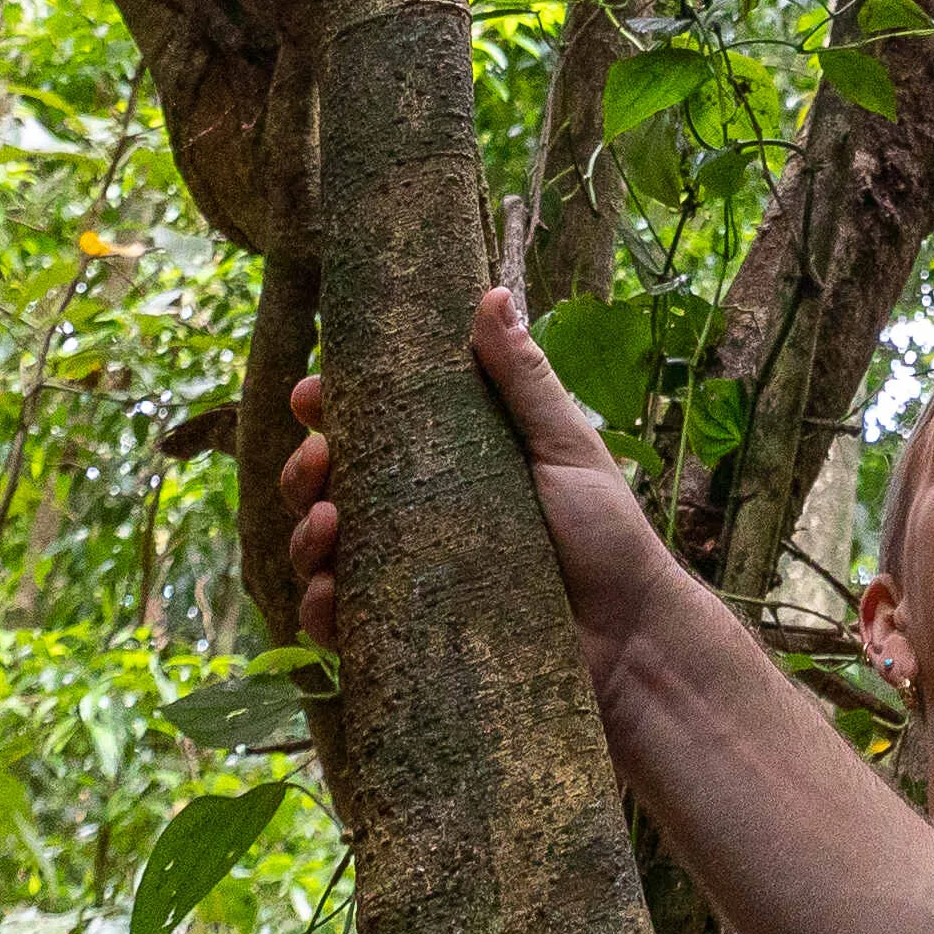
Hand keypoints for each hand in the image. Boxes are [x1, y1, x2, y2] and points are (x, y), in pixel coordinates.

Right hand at [283, 285, 679, 673]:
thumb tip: (492, 294)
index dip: (328, 408)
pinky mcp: (406, 635)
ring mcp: (407, 577)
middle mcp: (416, 517)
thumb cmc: (606, 536)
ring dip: (304, 534)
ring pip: (323, 552)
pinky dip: (319, 609)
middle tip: (319, 459)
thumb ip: (523, 380)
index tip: (312, 395)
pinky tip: (326, 595)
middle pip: (329, 487)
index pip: (369, 428)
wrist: (629, 639)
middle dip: (304, 469)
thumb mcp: (564, 447)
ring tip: (326, 524)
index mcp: (446, 463)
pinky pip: (342, 624)